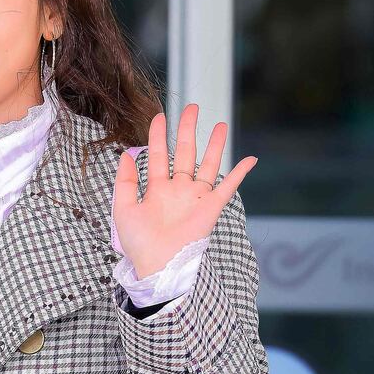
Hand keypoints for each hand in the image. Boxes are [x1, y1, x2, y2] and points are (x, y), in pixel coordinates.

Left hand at [111, 103, 257, 277]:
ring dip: (214, 145)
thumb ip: (124, 181)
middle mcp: (178, 190)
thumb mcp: (123, 208)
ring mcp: (196, 198)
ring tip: (219, 123)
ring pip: (208, 164)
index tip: (160, 116)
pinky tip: (250, 159)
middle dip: (187, 130)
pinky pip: (228, 187)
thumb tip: (125, 154)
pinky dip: (240, 173)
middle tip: (191, 107)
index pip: (159, 156)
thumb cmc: (138, 243)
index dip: (158, 136)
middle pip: (185, 153)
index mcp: (157, 190)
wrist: (156, 266)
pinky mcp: (211, 208)